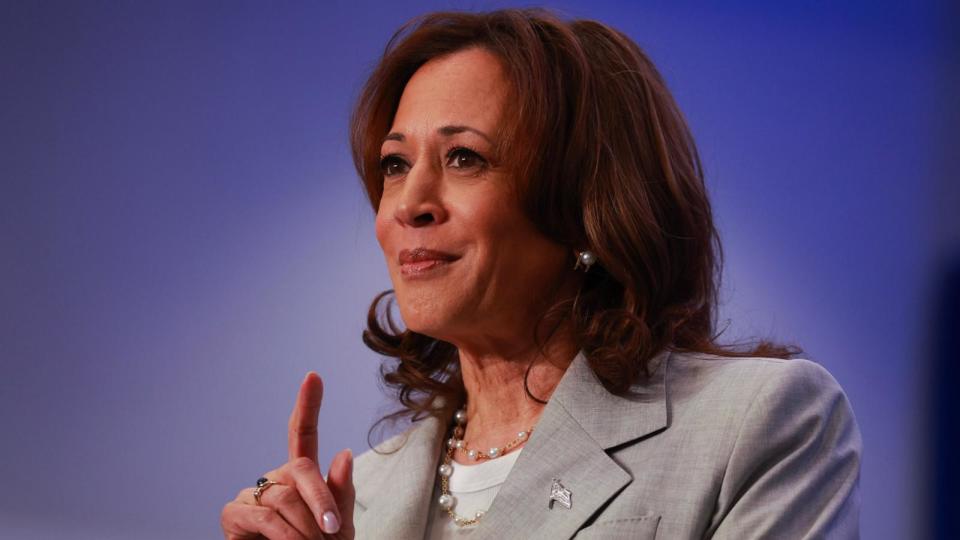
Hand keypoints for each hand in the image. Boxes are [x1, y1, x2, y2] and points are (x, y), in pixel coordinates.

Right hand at [221, 372, 355, 538]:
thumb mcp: (340, 527)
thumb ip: (341, 493)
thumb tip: (342, 453)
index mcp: (302, 475)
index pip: (303, 433)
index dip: (308, 403)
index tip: (314, 376)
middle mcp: (274, 479)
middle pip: (300, 468)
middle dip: (321, 500)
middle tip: (332, 531)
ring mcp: (251, 495)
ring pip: (283, 496)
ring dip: (304, 527)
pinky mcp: (233, 515)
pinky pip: (262, 516)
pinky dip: (283, 534)